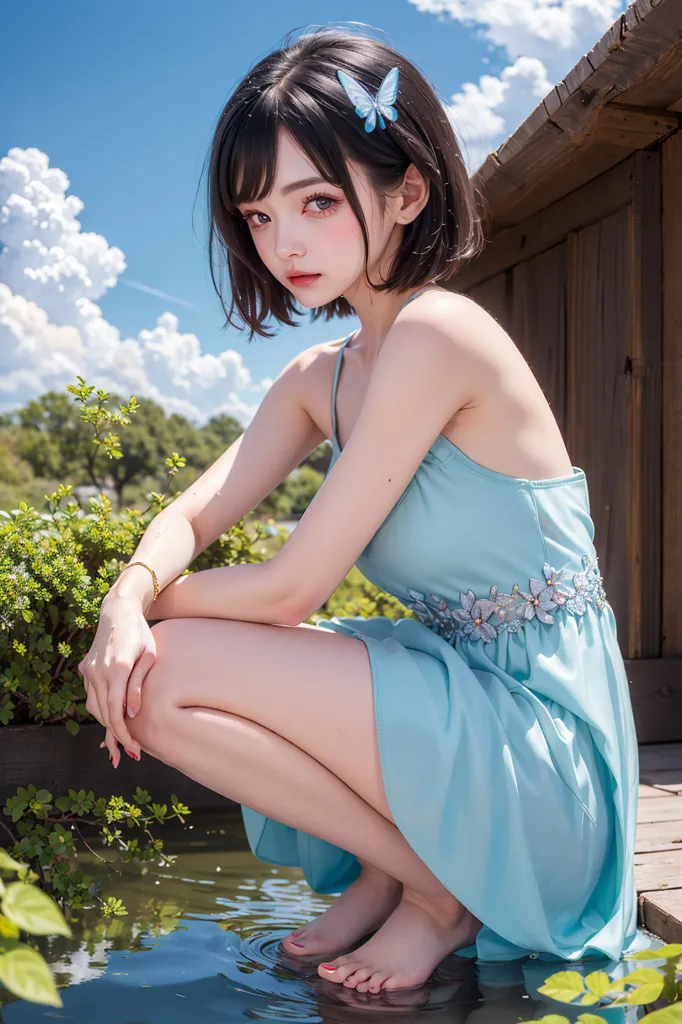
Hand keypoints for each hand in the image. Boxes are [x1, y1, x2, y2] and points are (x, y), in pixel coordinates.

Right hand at [78, 596, 156, 760]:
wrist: (118, 611)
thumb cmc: (140, 633)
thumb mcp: (148, 656)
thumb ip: (139, 685)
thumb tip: (132, 714)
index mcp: (117, 669)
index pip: (116, 712)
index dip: (124, 735)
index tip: (135, 749)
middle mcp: (98, 672)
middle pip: (103, 714)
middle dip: (116, 737)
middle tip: (131, 754)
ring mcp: (89, 671)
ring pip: (94, 708)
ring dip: (106, 726)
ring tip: (118, 746)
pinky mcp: (85, 669)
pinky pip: (91, 696)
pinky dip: (100, 711)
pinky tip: (110, 722)